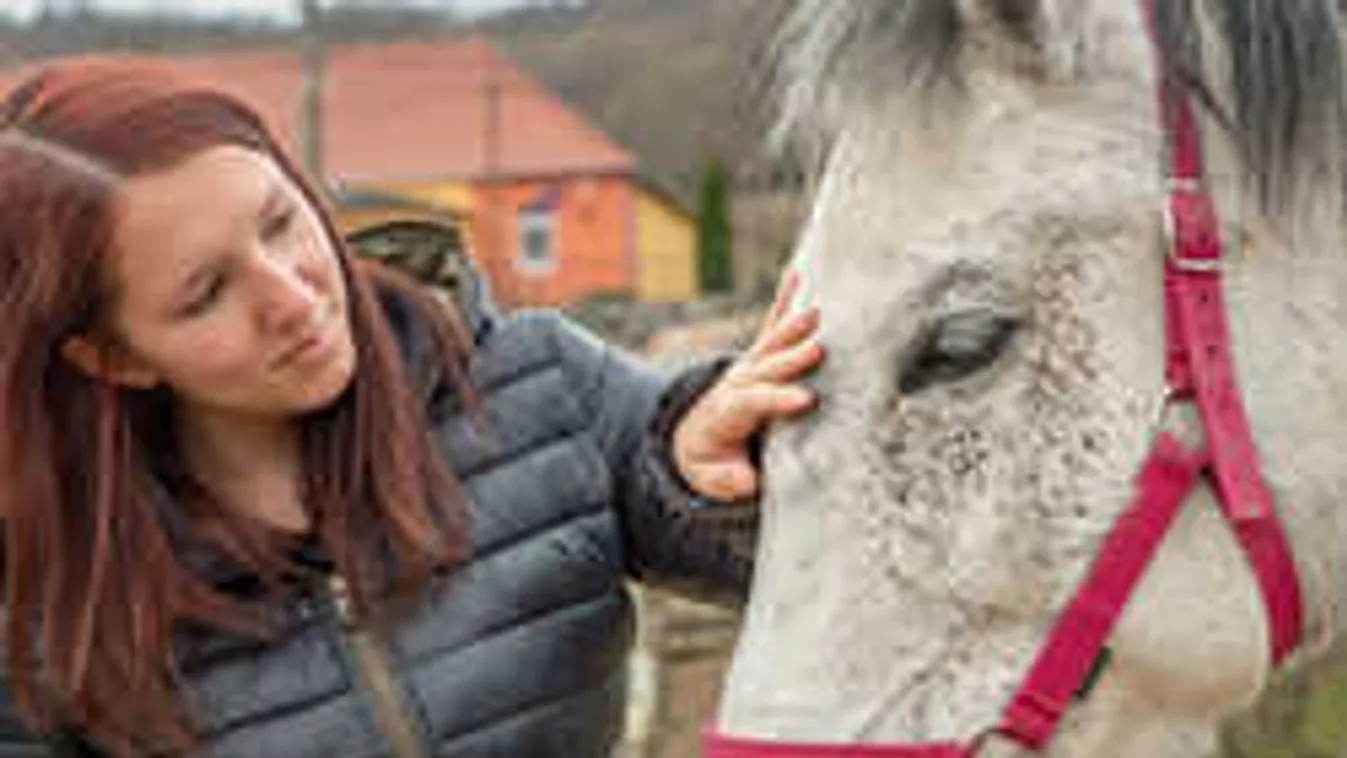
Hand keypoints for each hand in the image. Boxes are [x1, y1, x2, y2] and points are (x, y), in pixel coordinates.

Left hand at [671, 271, 823, 500]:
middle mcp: (736, 382)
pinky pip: (772, 325)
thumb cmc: (713, 463)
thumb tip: (748, 480)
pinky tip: (798, 273)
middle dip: (790, 359)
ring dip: (792, 328)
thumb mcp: (712, 480)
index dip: (776, 400)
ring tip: (816, 313)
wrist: (694, 440)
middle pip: (764, 368)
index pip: (752, 402)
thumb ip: (729, 481)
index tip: (806, 399)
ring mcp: (747, 365)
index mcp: (726, 413)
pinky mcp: (759, 357)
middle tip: (817, 350)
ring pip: (771, 344)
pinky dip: (784, 299)